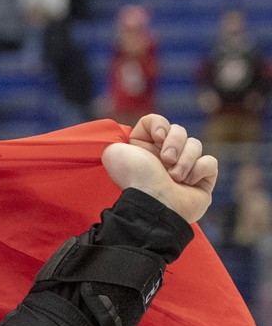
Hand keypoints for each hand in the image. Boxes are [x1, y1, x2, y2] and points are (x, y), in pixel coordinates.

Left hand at [102, 114, 216, 223]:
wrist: (155, 204)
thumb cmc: (135, 180)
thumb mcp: (115, 152)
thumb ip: (117, 138)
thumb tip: (130, 136)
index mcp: (144, 150)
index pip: (156, 122)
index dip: (159, 125)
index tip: (157, 137)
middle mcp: (163, 158)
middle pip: (179, 131)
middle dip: (175, 142)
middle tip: (166, 161)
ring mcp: (184, 168)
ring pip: (195, 144)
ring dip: (185, 160)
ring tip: (174, 177)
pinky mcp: (202, 180)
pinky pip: (210, 162)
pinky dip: (200, 170)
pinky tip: (188, 183)